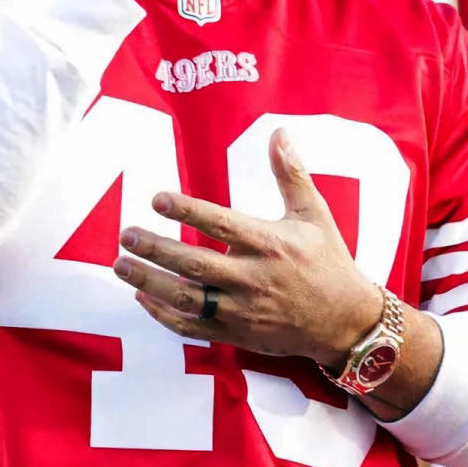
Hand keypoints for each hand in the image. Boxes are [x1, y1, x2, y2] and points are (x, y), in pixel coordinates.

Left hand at [113, 128, 382, 367]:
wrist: (345, 321)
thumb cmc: (328, 260)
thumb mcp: (314, 213)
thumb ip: (291, 173)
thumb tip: (279, 132)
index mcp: (270, 243)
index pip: (221, 224)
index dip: (187, 211)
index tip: (157, 198)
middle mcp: (253, 278)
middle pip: (195, 264)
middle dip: (156, 249)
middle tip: (126, 234)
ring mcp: (243, 310)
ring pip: (187, 298)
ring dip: (149, 283)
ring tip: (121, 265)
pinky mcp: (237, 334)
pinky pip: (193, 327)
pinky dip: (164, 315)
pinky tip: (142, 298)